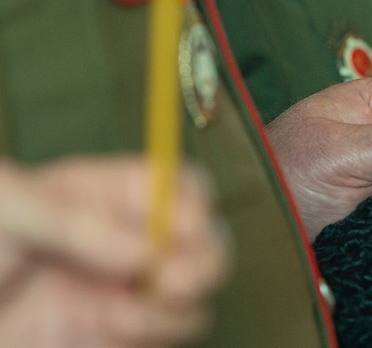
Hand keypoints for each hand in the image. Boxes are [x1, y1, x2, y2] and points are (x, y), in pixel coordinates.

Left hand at [0, 156, 227, 347]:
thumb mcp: (7, 210)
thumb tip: (144, 248)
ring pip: (194, 295)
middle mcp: (125, 242)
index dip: (193, 204)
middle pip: (204, 240)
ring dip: (177, 305)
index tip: (180, 230)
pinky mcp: (113, 338)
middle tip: (172, 279)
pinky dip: (157, 334)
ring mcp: (122, 292)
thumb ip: (76, 222)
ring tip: (128, 308)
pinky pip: (167, 336)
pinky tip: (114, 326)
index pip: (178, 187)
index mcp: (104, 196)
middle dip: (203, 259)